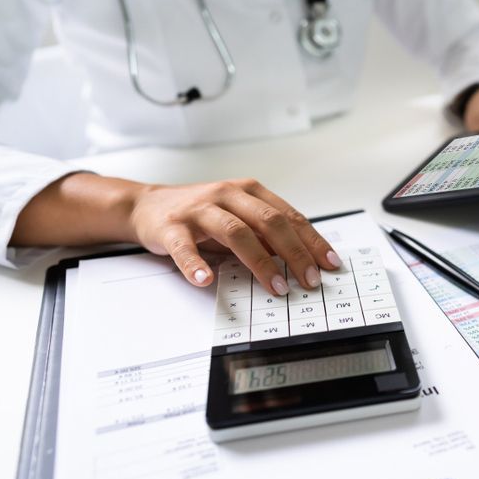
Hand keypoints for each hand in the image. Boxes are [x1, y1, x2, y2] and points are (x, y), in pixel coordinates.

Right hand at [129, 178, 338, 294]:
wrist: (148, 205)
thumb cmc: (202, 214)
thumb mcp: (239, 217)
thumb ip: (267, 233)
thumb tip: (305, 258)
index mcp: (249, 192)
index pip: (289, 216)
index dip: (312, 241)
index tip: (330, 264)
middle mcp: (227, 195)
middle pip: (269, 222)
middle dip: (294, 253)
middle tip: (310, 280)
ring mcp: (199, 210)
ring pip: (236, 232)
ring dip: (260, 262)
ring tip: (276, 286)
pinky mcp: (171, 227)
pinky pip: (184, 247)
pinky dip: (196, 264)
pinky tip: (206, 280)